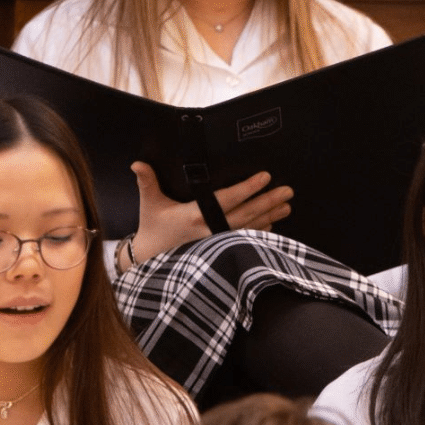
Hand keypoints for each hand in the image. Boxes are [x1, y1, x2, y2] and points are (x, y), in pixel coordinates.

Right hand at [129, 162, 293, 265]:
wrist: (150, 261)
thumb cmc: (151, 229)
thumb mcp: (148, 204)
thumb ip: (147, 182)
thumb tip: (136, 163)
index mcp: (194, 216)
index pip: (226, 200)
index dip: (247, 189)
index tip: (265, 177)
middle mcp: (210, 232)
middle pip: (246, 215)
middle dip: (268, 202)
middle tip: (288, 191)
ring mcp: (217, 244)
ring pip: (249, 229)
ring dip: (270, 216)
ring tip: (287, 206)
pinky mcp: (221, 252)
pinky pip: (245, 241)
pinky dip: (261, 233)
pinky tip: (274, 224)